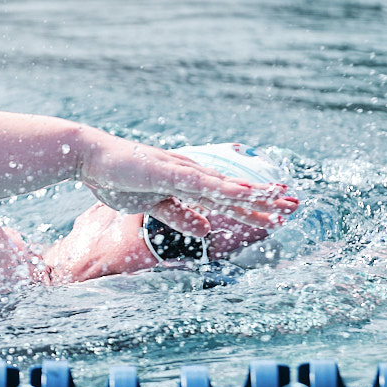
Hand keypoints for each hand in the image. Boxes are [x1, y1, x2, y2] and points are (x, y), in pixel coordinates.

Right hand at [79, 134, 297, 236]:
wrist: (90, 157)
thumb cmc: (117, 179)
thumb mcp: (152, 205)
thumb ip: (179, 215)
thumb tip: (206, 229)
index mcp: (187, 183)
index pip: (226, 198)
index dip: (252, 207)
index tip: (276, 213)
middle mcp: (191, 173)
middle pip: (235, 189)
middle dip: (266, 198)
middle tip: (296, 205)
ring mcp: (181, 170)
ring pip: (225, 185)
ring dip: (254, 192)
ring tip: (281, 199)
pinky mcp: (168, 172)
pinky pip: (202, 183)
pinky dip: (225, 188)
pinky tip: (244, 192)